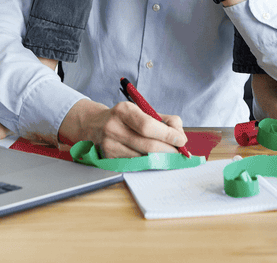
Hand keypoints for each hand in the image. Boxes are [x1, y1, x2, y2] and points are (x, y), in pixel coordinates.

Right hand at [59, 98, 185, 157]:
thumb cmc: (125, 118)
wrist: (94, 125)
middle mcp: (113, 128)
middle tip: (180, 152)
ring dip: (161, 159)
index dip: (167, 135)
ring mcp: (109, 145)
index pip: (148, 125)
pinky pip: (135, 164)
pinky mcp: (108, 159)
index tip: (182, 140)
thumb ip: (165, 121)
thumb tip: (180, 137)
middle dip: (169, 150)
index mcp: (123, 111)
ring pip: (143, 158)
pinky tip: (156, 160)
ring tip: (170, 156)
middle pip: (147, 145)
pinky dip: (149, 163)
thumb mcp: (142, 111)